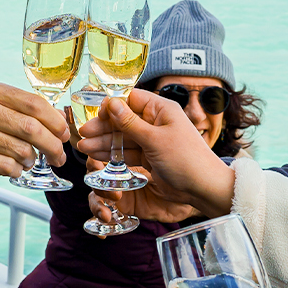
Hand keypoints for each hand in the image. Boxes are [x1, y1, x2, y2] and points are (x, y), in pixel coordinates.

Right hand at [0, 82, 69, 180]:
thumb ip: (19, 108)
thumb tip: (58, 123)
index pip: (34, 103)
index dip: (55, 121)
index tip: (64, 133)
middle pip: (31, 128)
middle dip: (52, 145)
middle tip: (58, 155)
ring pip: (21, 150)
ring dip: (32, 160)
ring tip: (29, 161)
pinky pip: (7, 167)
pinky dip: (18, 170)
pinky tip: (15, 168)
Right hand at [76, 91, 232, 218]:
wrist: (203, 187)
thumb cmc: (186, 159)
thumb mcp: (155, 140)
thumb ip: (130, 123)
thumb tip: (111, 102)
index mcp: (161, 110)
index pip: (131, 100)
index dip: (111, 106)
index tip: (95, 115)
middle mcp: (156, 122)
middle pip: (123, 120)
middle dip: (102, 128)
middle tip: (83, 134)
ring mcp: (153, 140)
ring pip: (123, 138)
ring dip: (104, 142)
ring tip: (84, 148)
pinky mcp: (150, 157)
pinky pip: (128, 152)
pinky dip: (114, 154)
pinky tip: (97, 156)